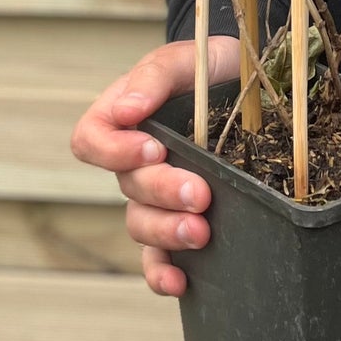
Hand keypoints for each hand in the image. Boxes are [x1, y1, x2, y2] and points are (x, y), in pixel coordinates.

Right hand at [70, 39, 240, 296]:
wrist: (248, 81)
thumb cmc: (207, 65)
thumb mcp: (183, 58)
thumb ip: (153, 77)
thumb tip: (127, 110)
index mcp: (122, 119)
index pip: (91, 140)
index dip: (114, 152)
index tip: (152, 148)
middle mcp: (134, 162)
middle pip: (128, 188)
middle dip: (162, 193)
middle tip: (199, 193)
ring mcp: (156, 196)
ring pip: (142, 225)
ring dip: (167, 232)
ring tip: (201, 231)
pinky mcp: (181, 218)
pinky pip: (159, 257)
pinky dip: (163, 273)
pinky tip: (180, 282)